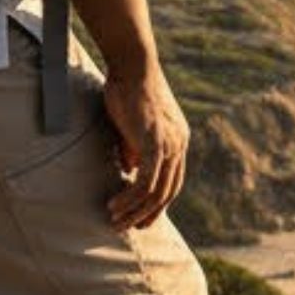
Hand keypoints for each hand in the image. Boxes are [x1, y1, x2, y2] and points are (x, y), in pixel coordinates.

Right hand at [101, 63, 189, 229]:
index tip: (141, 218)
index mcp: (177, 140)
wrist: (133, 66)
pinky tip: (116, 204)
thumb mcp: (132, 126)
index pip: (173, 181)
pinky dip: (131, 197)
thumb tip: (129, 171)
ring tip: (115, 220)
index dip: (158, 203)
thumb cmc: (128, 89)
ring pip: (156, 192)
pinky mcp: (155, 143)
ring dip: (135, 210)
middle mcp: (179, 144)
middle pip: (168, 192)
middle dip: (147, 214)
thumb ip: (134, 149)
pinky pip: (145, 181)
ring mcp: (169, 144)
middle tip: (127, 228)